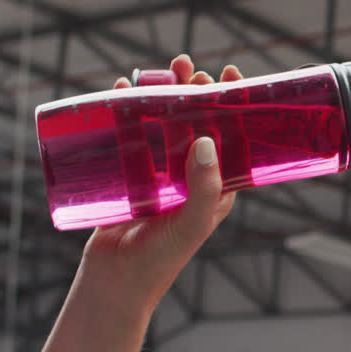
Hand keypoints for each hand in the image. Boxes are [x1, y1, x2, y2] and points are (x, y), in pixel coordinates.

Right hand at [80, 55, 242, 309]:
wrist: (114, 281)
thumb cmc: (162, 258)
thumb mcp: (193, 222)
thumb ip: (205, 187)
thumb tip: (207, 141)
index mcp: (217, 185)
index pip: (233, 137)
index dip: (235, 105)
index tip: (232, 75)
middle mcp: (191, 176)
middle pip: (198, 123)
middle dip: (196, 93)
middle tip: (191, 70)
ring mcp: (159, 174)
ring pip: (164, 124)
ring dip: (164, 96)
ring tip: (163, 72)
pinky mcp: (129, 175)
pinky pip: (130, 136)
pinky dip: (127, 111)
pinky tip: (122, 90)